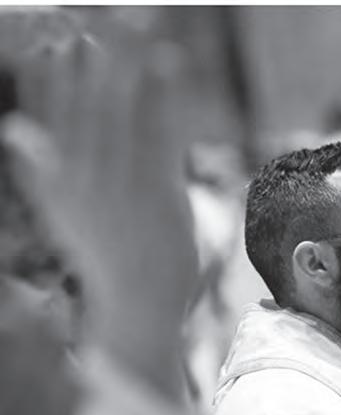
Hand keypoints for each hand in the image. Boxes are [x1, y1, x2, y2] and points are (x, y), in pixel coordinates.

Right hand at [2, 31, 196, 402]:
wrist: (137, 306)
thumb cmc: (106, 258)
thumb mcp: (61, 215)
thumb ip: (40, 172)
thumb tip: (17, 131)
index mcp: (51, 182)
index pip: (43, 112)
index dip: (48, 69)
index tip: (49, 32)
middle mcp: (79, 178)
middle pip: (84, 100)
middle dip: (93, 52)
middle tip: (104, 9)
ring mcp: (118, 185)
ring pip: (121, 108)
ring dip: (129, 60)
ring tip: (136, 18)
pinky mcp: (156, 192)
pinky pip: (160, 133)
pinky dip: (164, 96)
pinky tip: (171, 61)